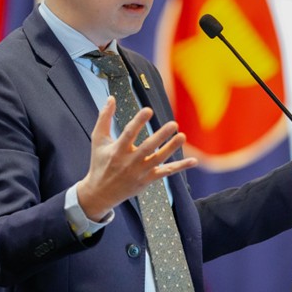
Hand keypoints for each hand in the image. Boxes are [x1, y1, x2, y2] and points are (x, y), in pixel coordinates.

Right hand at [76, 97, 197, 220]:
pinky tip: (193, 161)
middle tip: (173, 124)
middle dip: (161, 136)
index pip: (129, 134)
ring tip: (182, 136)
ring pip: (159, 160)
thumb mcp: (98, 140)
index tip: (148, 110)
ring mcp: (140, 172)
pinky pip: (166, 172)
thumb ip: (104, 118)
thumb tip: (111, 98)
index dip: (139, 121)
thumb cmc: (100, 163)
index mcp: (117, 150)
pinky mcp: (148, 180)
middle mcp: (129, 162)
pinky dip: (180, 167)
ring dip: (171, 148)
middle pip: (147, 147)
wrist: (100, 193)